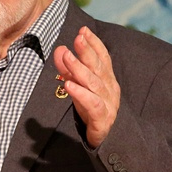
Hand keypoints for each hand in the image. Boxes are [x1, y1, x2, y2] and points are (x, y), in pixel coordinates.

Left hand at [52, 26, 120, 147]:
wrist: (108, 141)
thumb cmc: (93, 111)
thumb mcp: (79, 88)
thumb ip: (69, 70)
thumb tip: (61, 49)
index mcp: (107, 80)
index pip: (103, 58)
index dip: (94, 43)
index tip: (83, 30)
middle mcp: (110, 90)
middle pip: (99, 68)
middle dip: (88, 51)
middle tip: (78, 37)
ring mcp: (108, 104)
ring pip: (94, 84)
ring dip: (80, 69)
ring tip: (67, 56)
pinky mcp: (102, 120)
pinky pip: (92, 105)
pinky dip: (81, 94)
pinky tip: (69, 85)